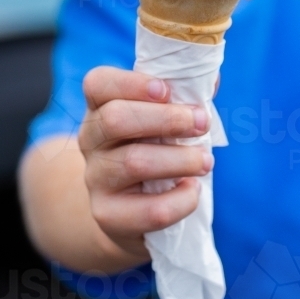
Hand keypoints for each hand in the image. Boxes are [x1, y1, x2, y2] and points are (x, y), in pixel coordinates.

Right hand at [78, 67, 213, 262]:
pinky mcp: (110, 216)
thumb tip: (208, 82)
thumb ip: (181, 98)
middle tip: (202, 123)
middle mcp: (91, 141)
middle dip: (168, 119)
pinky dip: (182, 199)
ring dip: (181, 159)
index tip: (166, 90)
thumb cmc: (153, 152)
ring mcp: (96, 180)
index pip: (98, 83)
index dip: (131, 83)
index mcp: (100, 108)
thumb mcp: (160, 122)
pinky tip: (193, 190)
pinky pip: (151, 210)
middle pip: (116, 119)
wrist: (128, 213)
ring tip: (206, 161)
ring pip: (135, 162)